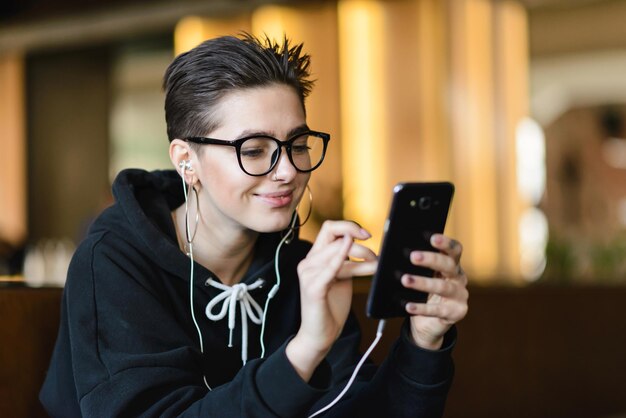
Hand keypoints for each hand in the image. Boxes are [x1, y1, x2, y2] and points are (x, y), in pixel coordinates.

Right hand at [286, 221, 376, 380]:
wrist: (321, 334)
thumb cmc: (331, 306)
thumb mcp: (342, 278)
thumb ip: (348, 261)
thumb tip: (367, 246)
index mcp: (314, 257)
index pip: (329, 228)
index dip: (349, 226)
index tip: (367, 235)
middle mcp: (308, 262)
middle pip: (336, 236)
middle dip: (360, 243)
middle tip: (375, 256)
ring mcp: (308, 274)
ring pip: (338, 251)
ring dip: (363, 257)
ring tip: (376, 266)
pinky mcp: (313, 287)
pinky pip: (330, 268)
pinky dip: (342, 258)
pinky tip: (356, 260)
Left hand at [402, 234, 468, 349]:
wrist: (427, 323)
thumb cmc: (420, 293)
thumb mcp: (418, 276)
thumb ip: (409, 264)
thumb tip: (387, 254)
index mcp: (451, 264)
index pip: (454, 249)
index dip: (445, 243)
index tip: (432, 237)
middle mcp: (459, 277)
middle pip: (449, 265)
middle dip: (431, 259)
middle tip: (413, 256)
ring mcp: (459, 296)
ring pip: (442, 287)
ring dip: (423, 283)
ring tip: (405, 280)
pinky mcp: (455, 313)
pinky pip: (437, 310)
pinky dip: (421, 308)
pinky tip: (408, 306)